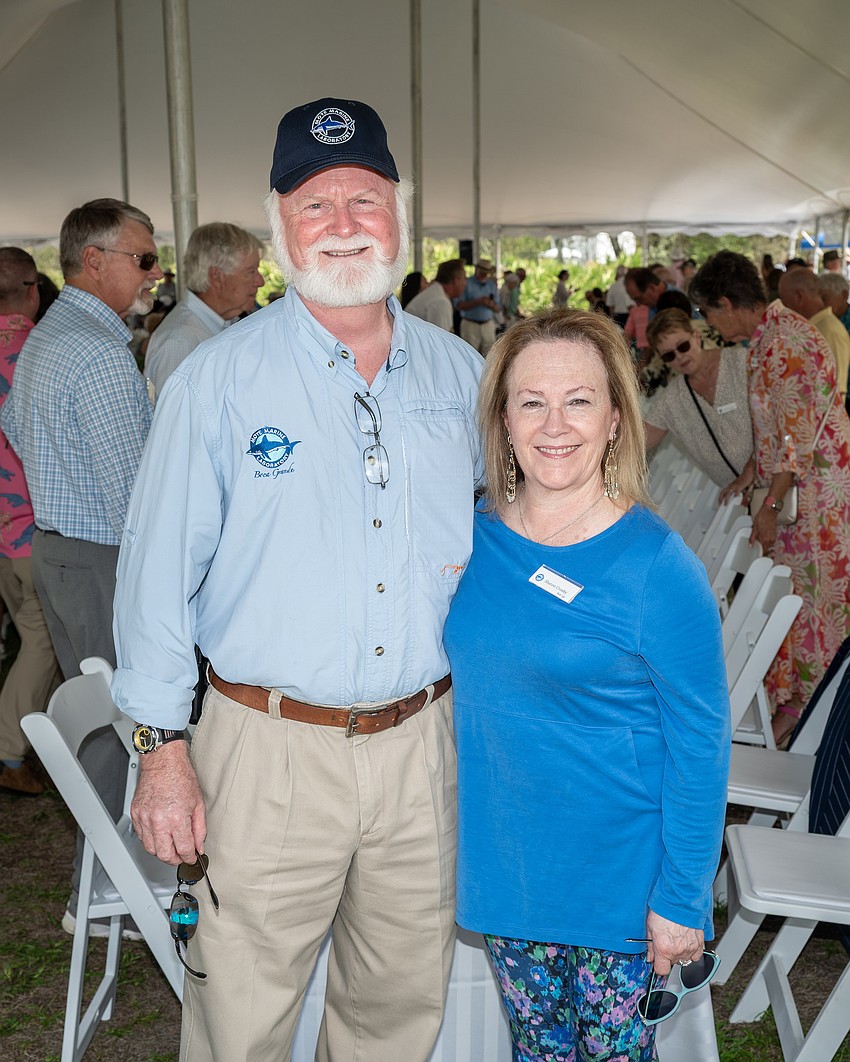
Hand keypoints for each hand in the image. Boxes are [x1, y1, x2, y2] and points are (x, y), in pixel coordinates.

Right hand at [131, 740, 205, 864]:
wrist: (163, 761)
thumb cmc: (181, 776)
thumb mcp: (198, 803)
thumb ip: (200, 829)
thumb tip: (199, 846)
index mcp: (176, 817)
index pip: (183, 849)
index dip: (190, 857)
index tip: (192, 858)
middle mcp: (158, 820)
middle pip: (164, 855)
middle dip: (175, 860)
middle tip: (181, 857)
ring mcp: (144, 818)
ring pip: (150, 849)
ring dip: (162, 852)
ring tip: (171, 847)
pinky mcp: (136, 814)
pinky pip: (141, 837)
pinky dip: (151, 841)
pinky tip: (160, 836)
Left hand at [645, 910, 703, 974]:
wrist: (680, 899)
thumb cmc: (664, 910)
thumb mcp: (650, 927)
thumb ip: (650, 946)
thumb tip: (650, 957)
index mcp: (663, 949)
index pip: (661, 970)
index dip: (658, 966)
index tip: (657, 961)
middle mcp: (677, 951)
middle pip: (672, 963)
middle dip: (667, 955)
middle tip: (665, 941)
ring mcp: (690, 948)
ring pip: (683, 959)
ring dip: (679, 952)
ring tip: (675, 938)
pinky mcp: (699, 943)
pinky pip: (696, 955)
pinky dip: (691, 951)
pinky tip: (686, 941)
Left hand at [719, 459, 754, 505]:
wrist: (747, 473)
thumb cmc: (744, 479)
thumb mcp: (738, 486)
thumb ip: (735, 491)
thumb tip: (735, 496)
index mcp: (730, 486)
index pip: (723, 492)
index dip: (720, 497)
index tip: (720, 502)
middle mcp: (731, 486)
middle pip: (722, 492)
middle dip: (720, 499)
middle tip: (720, 504)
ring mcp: (735, 486)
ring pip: (727, 493)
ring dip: (726, 500)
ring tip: (725, 504)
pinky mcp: (739, 486)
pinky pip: (736, 491)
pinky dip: (736, 494)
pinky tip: (736, 496)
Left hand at [749, 502, 777, 551]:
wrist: (769, 511)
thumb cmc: (762, 518)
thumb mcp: (754, 528)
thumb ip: (752, 538)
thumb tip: (750, 545)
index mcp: (764, 539)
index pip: (763, 551)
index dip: (760, 553)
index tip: (757, 554)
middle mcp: (770, 539)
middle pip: (766, 548)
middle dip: (762, 548)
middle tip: (756, 545)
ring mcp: (773, 536)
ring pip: (768, 544)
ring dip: (764, 543)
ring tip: (759, 538)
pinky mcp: (775, 533)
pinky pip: (771, 540)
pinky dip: (767, 539)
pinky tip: (763, 535)